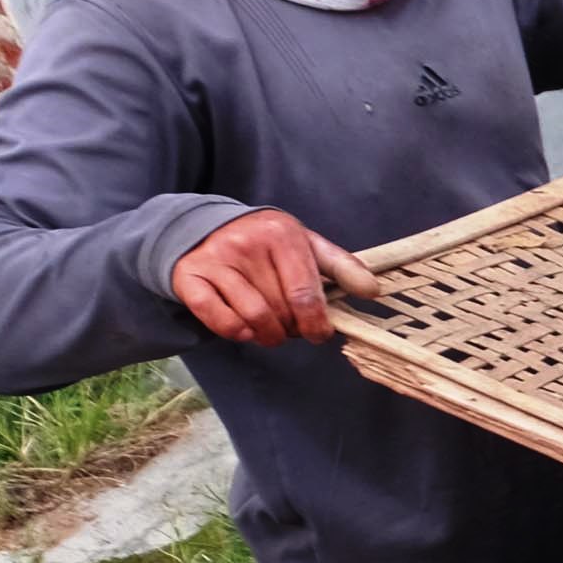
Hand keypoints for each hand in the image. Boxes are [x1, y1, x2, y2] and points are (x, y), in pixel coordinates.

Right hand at [172, 209, 384, 344]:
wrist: (202, 227)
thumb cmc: (264, 243)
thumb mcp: (305, 245)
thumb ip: (341, 266)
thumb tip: (372, 291)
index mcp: (281, 235)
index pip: (305, 293)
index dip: (316, 323)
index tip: (319, 334)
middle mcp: (246, 244)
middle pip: (281, 310)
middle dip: (292, 329)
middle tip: (291, 327)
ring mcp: (215, 260)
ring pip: (253, 317)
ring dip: (268, 336)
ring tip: (272, 332)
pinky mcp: (189, 276)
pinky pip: (216, 317)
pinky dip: (236, 332)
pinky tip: (245, 331)